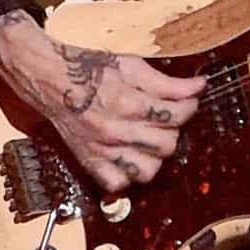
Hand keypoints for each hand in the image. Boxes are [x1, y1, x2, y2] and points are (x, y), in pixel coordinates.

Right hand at [0, 13, 186, 193]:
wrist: (51, 79)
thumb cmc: (89, 70)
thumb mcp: (131, 65)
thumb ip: (167, 81)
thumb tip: (198, 86)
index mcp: (128, 102)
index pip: (176, 115)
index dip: (190, 106)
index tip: (188, 101)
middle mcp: (115, 130)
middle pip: (167, 145)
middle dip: (173, 130)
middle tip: (166, 119)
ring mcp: (102, 150)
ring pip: (147, 171)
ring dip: (154, 157)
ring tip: (150, 140)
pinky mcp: (90, 162)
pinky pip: (119, 184)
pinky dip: (128, 174)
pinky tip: (130, 156)